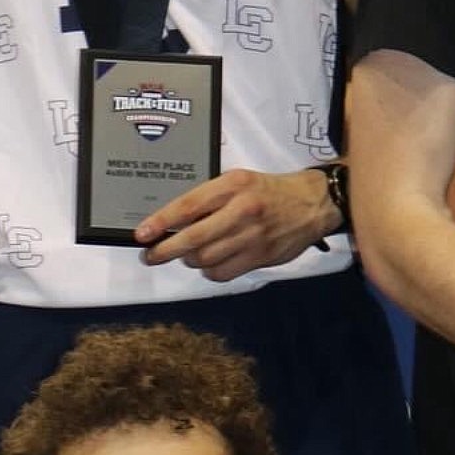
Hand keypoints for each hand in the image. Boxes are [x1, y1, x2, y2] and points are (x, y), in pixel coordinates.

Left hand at [134, 166, 336, 279]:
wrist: (312, 203)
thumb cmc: (268, 191)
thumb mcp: (238, 181)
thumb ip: (209, 199)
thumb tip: (173, 222)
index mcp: (233, 185)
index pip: (188, 206)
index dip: (161, 222)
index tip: (142, 234)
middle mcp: (241, 209)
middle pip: (193, 239)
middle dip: (165, 250)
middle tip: (151, 255)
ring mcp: (252, 236)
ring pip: (205, 259)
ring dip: (189, 260)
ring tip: (188, 254)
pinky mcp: (260, 256)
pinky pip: (222, 273)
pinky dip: (210, 272)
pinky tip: (211, 263)